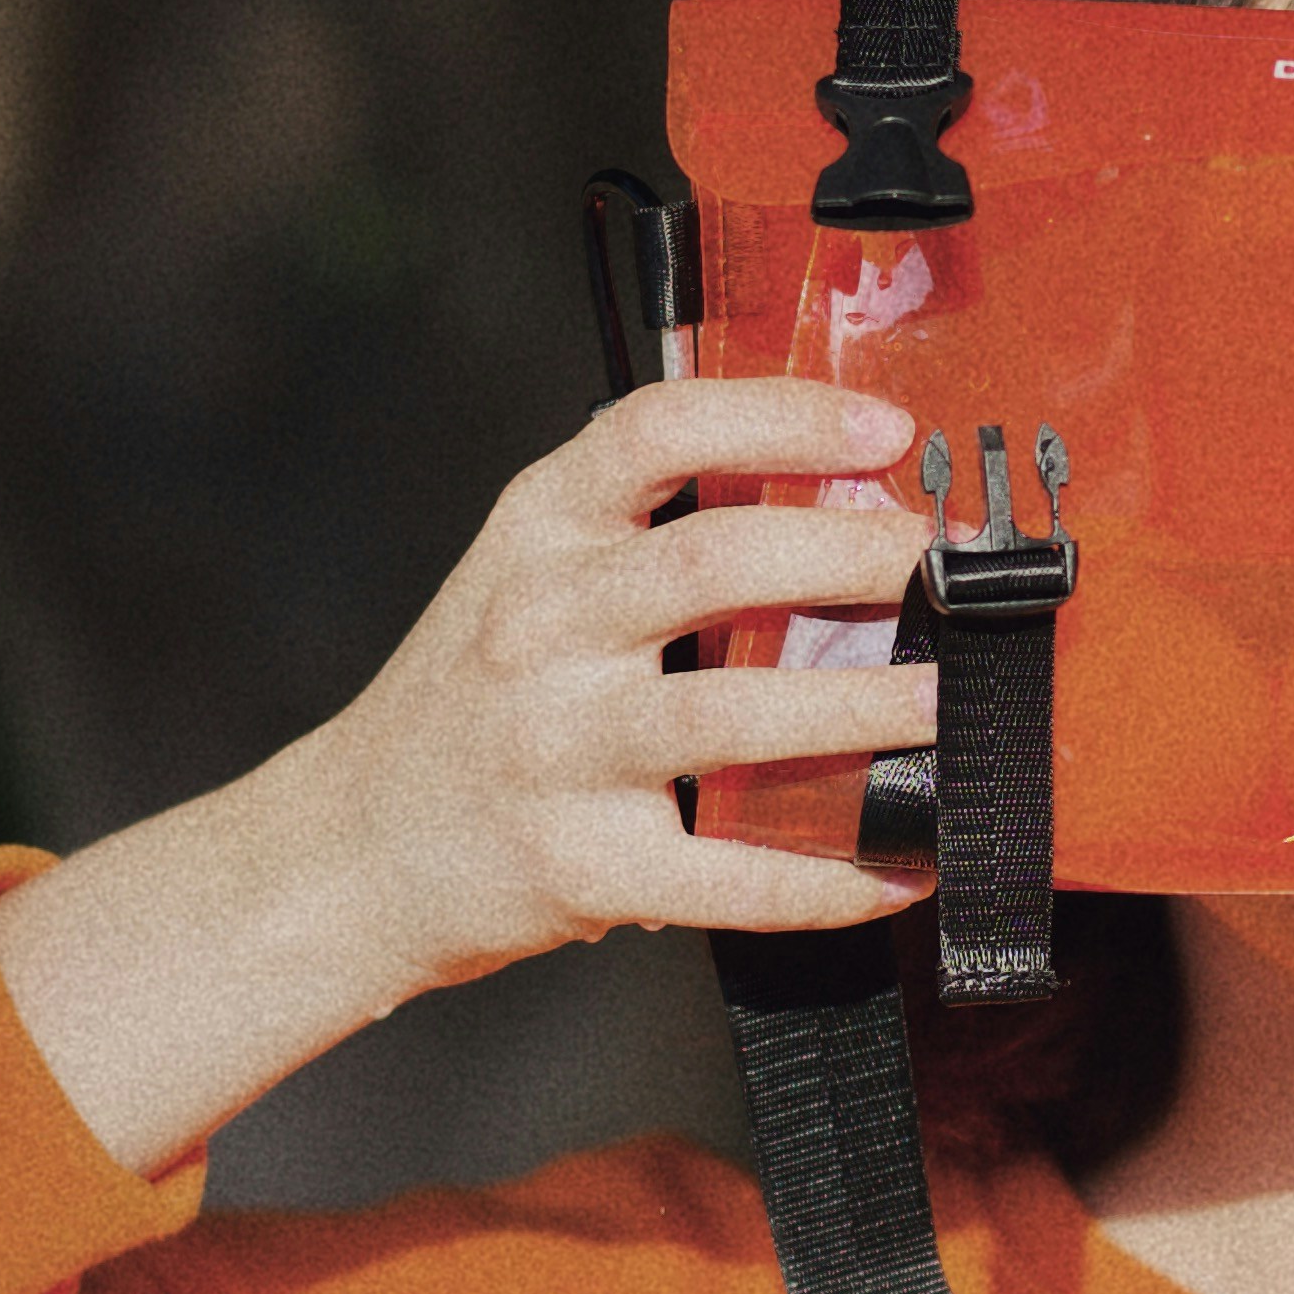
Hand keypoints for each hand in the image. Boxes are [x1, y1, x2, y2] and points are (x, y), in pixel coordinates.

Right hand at [0, 380, 929, 1171]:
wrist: (350, 851)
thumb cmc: (472, 702)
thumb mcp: (528, 574)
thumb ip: (647, 527)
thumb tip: (847, 501)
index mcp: (536, 532)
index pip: (656, 431)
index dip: (780, 415)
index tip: (886, 428)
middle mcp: (540, 627)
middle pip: (714, 562)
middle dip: (851, 558)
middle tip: (942, 568)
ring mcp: (556, 750)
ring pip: (730, 716)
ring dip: (858, 708)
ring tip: (943, 700)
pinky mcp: (579, 866)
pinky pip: (727, 873)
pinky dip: (828, 877)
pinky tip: (901, 866)